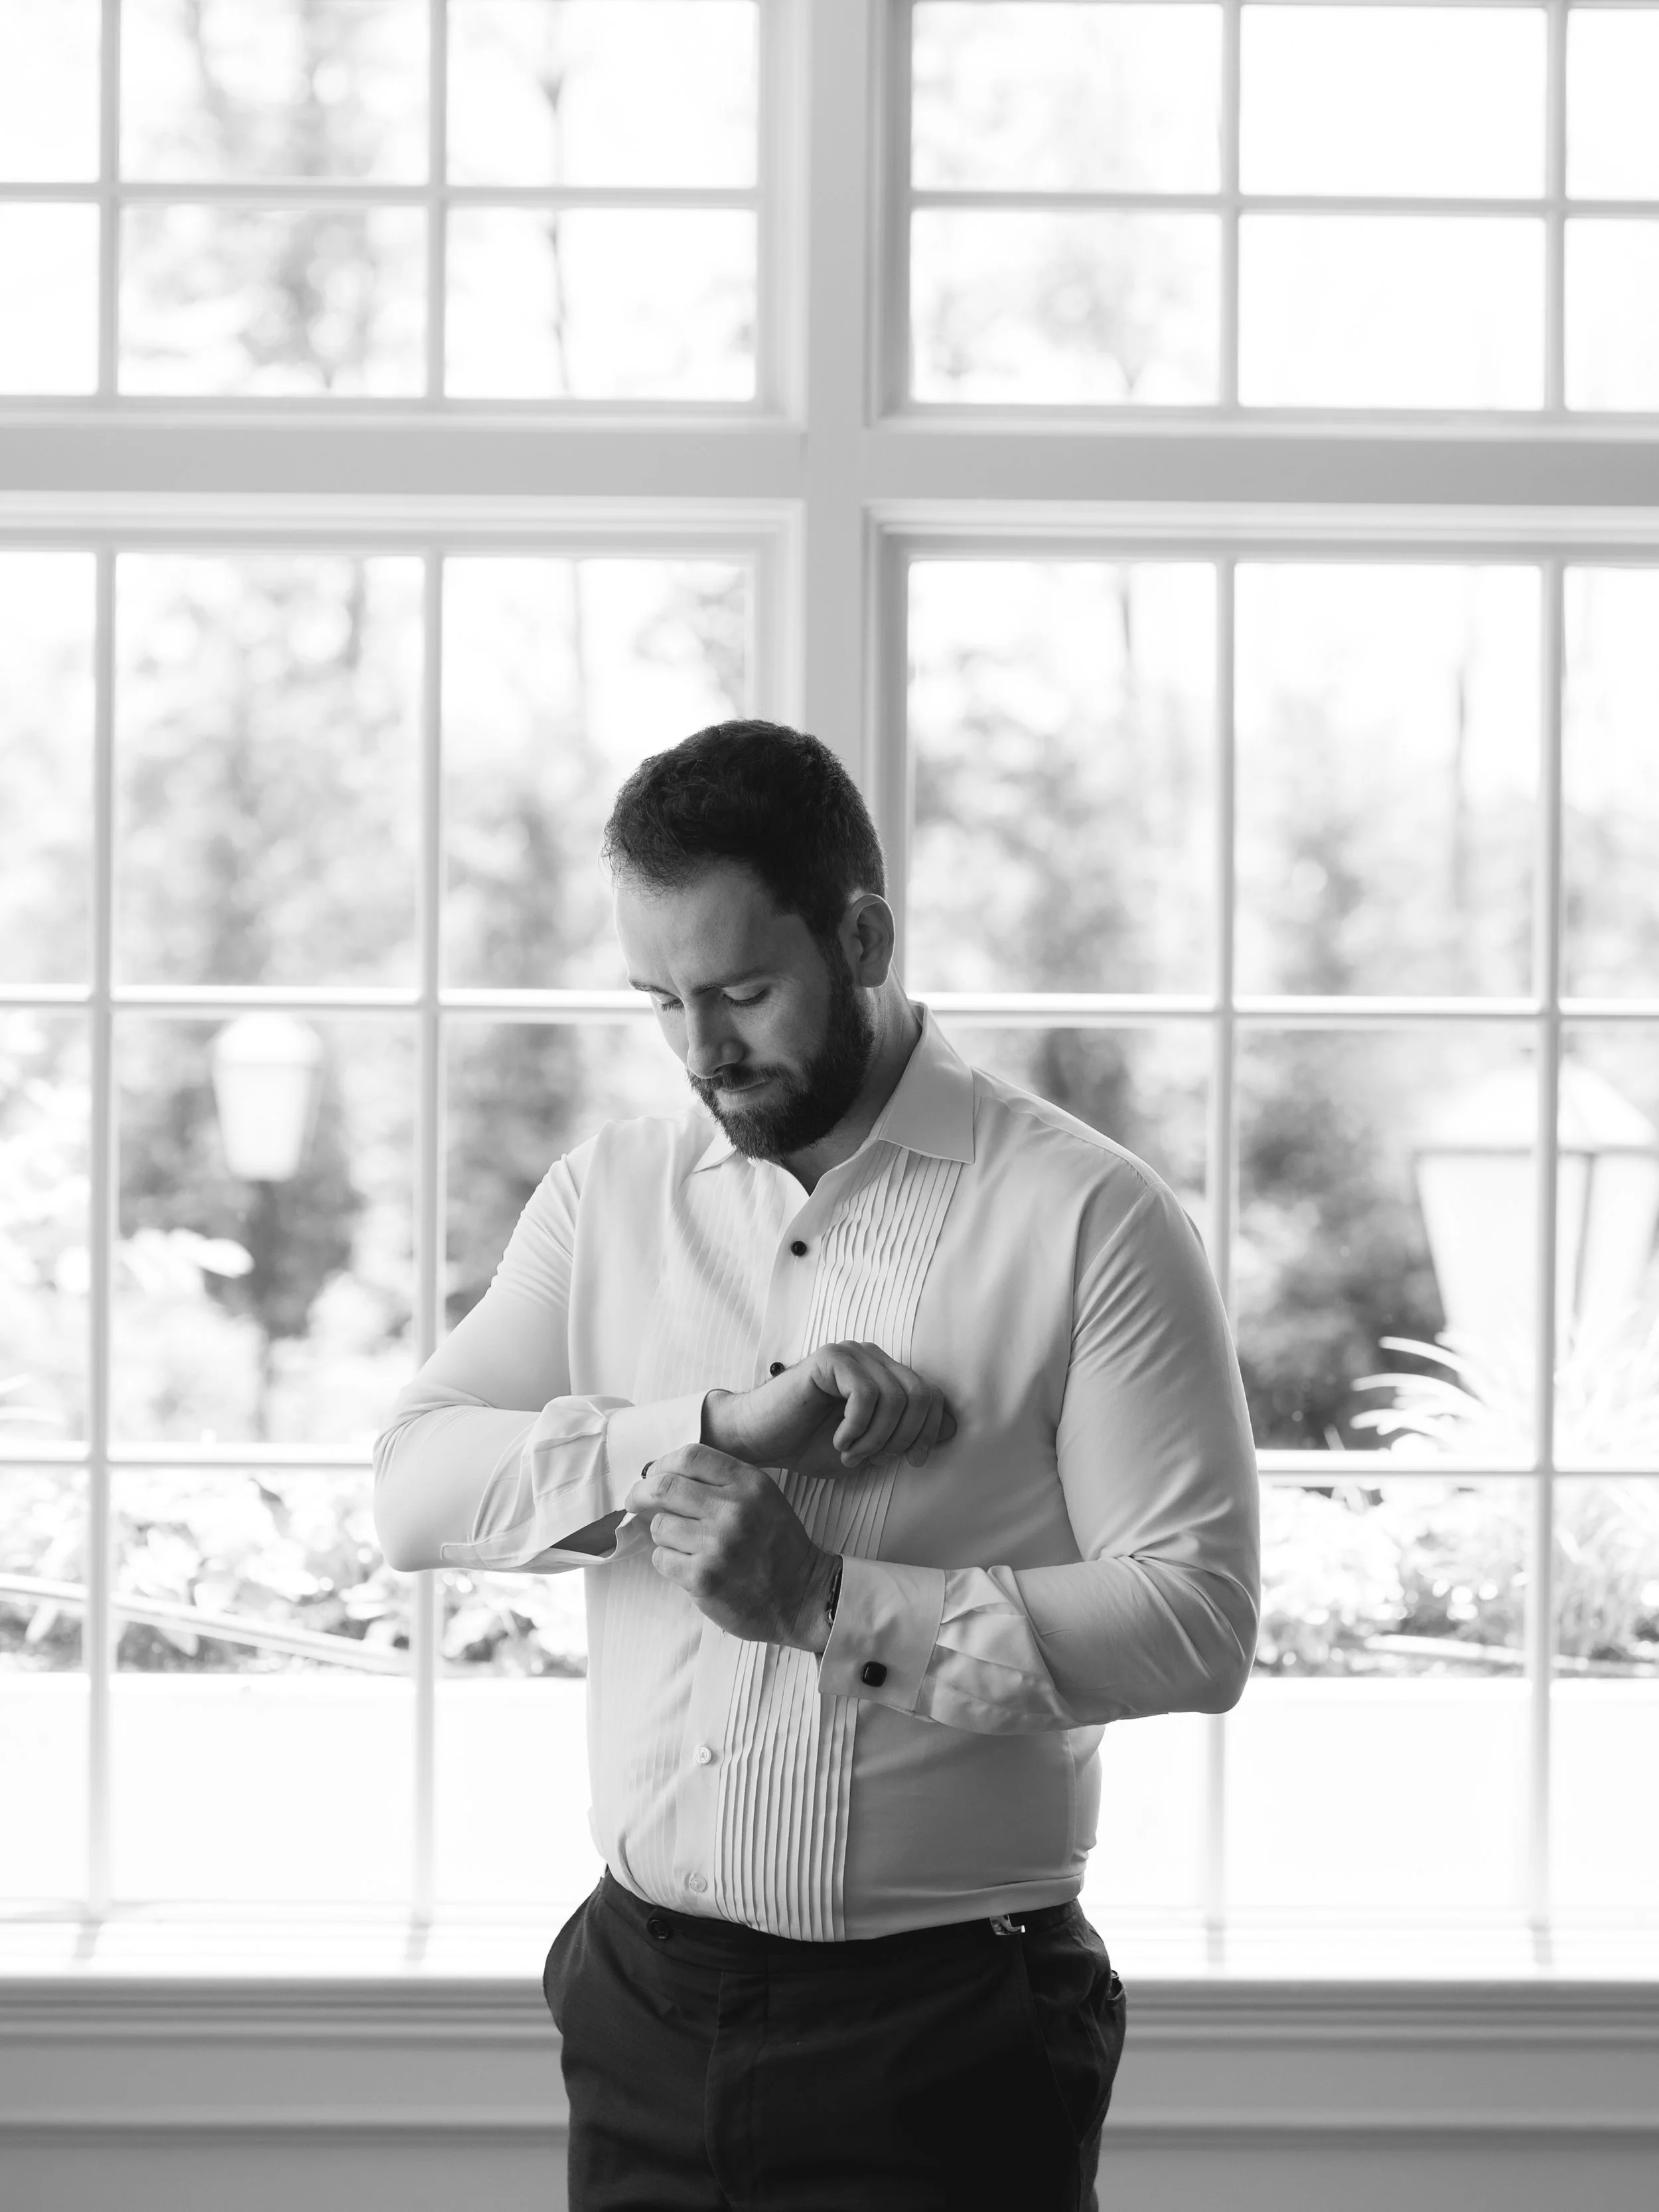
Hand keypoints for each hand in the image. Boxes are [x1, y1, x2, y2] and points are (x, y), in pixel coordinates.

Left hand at [623, 1446, 837, 1652]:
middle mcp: (734, 1510)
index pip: (690, 1456)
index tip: (653, 1475)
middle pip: (664, 1487)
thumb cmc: (777, 1545)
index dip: (662, 1464)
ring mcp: (718, 1545)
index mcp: (749, 1484)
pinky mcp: (704, 1579)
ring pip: (659, 1526)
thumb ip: (721, 1481)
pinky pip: (662, 1559)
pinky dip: (668, 1562)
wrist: (803, 1596)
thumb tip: (661, 1474)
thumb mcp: (762, 1497)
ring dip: (663, 1535)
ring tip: (684, 1545)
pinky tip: (690, 1566)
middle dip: (641, 1494)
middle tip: (636, 1502)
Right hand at [702, 1341, 956, 1482]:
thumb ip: (904, 1438)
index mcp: (885, 1375)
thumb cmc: (809, 1444)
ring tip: (851, 1452)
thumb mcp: (869, 1448)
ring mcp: (851, 1353)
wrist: (757, 1440)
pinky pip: (866, 1394)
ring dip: (877, 1438)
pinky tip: (840, 1440)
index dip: (930, 1431)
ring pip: (896, 1398)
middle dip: (904, 1438)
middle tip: (872, 1458)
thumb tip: (951, 1430)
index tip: (912, 1461)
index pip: (932, 1395)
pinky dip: (858, 1427)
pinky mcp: (830, 1359)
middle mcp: (872, 1358)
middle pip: (921, 1395)